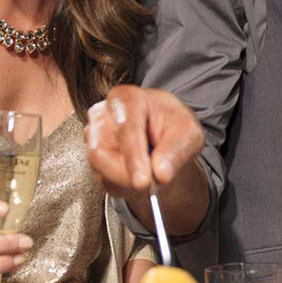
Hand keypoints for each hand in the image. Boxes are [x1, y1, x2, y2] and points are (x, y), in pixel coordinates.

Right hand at [86, 85, 203, 196]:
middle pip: (101, 149)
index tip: (143, 180)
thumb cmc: (172, 126)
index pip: (125, 127)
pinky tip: (137, 173)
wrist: (163, 135)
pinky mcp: (93, 156)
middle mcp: (103, 114)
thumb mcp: (188, 134)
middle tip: (150, 184)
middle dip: (126, 173)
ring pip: (99, 167)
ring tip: (149, 173)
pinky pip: (103, 178)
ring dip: (126, 179)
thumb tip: (160, 172)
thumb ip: (176, 151)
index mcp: (126, 98)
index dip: (133, 156)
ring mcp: (93, 135)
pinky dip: (123, 184)